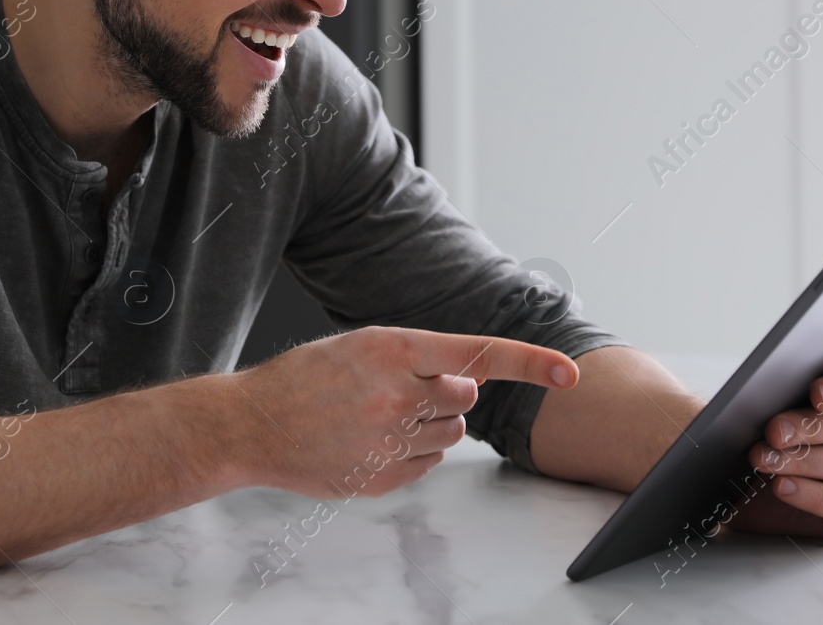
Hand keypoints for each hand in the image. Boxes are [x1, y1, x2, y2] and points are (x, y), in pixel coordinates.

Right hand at [231, 326, 578, 498]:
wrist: (253, 425)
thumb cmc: (304, 379)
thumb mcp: (361, 346)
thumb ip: (418, 359)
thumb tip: (469, 382)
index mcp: (394, 349)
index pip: (480, 354)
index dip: (532, 362)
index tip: (570, 372)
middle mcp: (399, 393)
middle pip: (466, 397)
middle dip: (446, 392)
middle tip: (402, 390)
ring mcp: (392, 439)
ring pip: (450, 432)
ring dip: (429, 422)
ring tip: (378, 415)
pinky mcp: (385, 476)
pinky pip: (428, 462)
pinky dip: (411, 451)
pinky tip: (369, 439)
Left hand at [728, 359, 822, 537]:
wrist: (752, 494)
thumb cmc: (768, 444)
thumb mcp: (765, 417)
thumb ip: (772, 399)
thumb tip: (758, 394)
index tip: (815, 394)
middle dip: (809, 427)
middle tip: (773, 432)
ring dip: (803, 462)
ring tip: (767, 461)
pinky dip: (813, 495)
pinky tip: (783, 487)